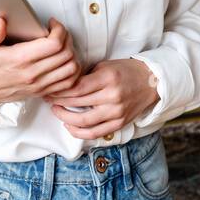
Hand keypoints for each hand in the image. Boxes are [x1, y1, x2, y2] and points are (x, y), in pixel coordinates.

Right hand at [0, 16, 80, 104]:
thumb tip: (0, 22)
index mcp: (19, 59)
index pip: (54, 44)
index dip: (59, 30)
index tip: (52, 24)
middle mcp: (32, 73)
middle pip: (66, 54)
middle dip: (67, 38)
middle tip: (58, 32)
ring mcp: (39, 85)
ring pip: (71, 69)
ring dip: (72, 54)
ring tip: (62, 46)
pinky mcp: (42, 92)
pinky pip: (68, 84)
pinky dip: (72, 72)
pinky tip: (64, 62)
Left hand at [43, 58, 159, 140]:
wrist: (151, 82)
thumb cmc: (126, 71)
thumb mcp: (106, 66)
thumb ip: (86, 75)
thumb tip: (63, 84)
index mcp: (108, 78)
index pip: (77, 88)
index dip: (59, 91)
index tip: (49, 90)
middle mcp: (112, 97)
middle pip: (77, 104)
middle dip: (58, 102)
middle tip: (48, 99)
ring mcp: (116, 112)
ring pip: (84, 122)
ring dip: (65, 118)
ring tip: (57, 112)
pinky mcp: (119, 123)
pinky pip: (95, 133)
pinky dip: (79, 132)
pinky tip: (70, 126)